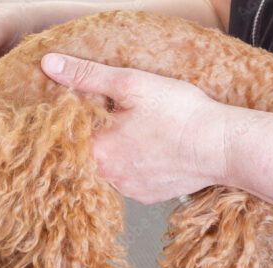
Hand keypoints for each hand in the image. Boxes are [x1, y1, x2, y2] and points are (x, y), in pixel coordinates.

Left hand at [41, 54, 227, 203]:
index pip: (70, 135)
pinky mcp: (149, 196)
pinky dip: (137, 165)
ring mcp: (131, 190)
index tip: (97, 106)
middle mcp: (110, 177)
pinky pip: (131, 179)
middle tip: (124, 116)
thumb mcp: (132, 83)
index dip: (78, 117)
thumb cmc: (182, 116)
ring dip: (118, 151)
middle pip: (90, 153)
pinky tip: (154, 149)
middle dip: (101, 135)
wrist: (221, 146)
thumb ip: (88, 76)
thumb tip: (51, 65)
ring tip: (143, 133)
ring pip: (111, 167)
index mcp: (99, 151)